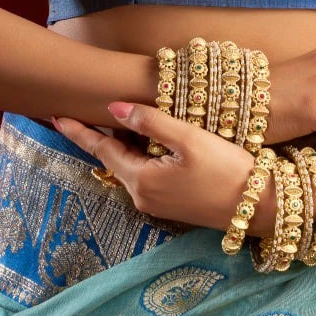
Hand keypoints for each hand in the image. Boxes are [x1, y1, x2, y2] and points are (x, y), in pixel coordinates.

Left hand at [52, 103, 277, 236]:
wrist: (259, 206)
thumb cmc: (226, 169)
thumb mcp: (188, 138)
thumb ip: (150, 121)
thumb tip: (113, 108)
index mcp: (141, 180)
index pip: (101, 150)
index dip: (78, 131)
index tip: (55, 116)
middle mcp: (143, 197)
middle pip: (116, 158)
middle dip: (102, 134)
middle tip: (85, 109)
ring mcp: (158, 204)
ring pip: (132, 165)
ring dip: (126, 143)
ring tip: (119, 118)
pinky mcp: (173, 205)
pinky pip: (147, 174)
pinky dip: (142, 154)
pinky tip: (150, 138)